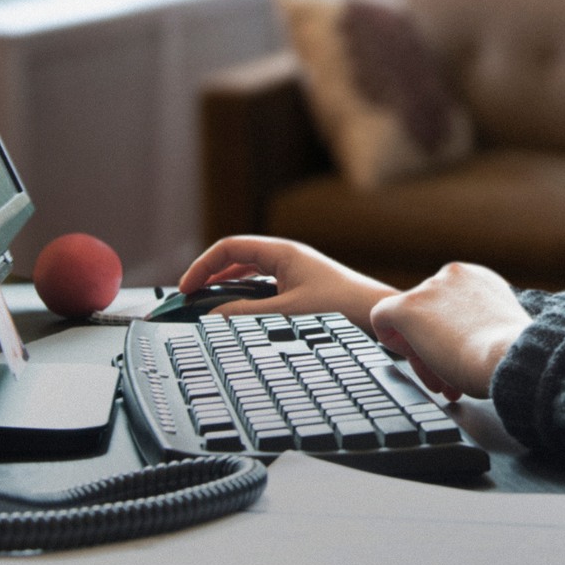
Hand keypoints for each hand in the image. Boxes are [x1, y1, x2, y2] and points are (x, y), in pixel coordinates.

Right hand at [178, 236, 397, 330]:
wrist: (378, 315)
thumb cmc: (342, 307)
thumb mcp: (286, 312)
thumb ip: (245, 315)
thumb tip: (211, 316)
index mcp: (282, 252)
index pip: (230, 248)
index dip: (203, 266)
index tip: (186, 289)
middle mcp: (287, 258)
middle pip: (237, 259)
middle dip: (211, 277)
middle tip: (190, 300)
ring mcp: (295, 272)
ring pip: (250, 275)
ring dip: (227, 289)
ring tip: (208, 308)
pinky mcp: (303, 289)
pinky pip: (264, 288)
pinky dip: (246, 299)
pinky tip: (239, 317)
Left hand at [368, 263, 531, 400]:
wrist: (510, 354)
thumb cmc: (512, 352)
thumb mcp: (504, 328)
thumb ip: (486, 324)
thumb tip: (476, 340)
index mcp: (480, 278)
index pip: (451, 301)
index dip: (451, 328)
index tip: (461, 350)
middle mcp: (454, 275)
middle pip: (428, 308)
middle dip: (434, 338)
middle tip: (446, 366)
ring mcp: (429, 288)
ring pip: (409, 317)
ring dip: (418, 344)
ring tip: (436, 369)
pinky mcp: (408, 307)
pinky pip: (381, 316)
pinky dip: (388, 336)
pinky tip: (408, 354)